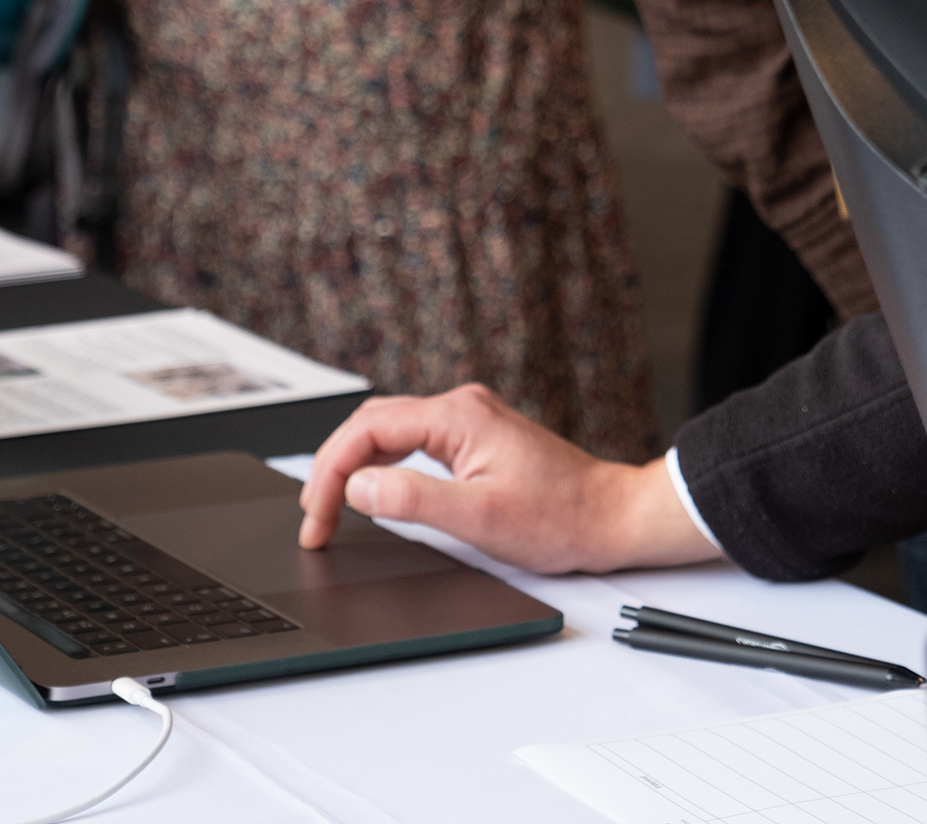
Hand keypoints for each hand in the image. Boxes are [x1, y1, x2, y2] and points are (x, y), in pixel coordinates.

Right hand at [296, 384, 723, 574]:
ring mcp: (469, 420)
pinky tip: (373, 490)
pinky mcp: (476, 438)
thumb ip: (413, 499)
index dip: (329, 474)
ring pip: (388, 431)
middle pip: (371, 424)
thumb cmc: (560, 519)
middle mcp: (461, 407)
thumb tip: (359, 486)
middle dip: (332, 468)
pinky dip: (381, 464)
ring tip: (332, 509)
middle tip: (315, 519)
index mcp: (457, 417)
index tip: (317, 519)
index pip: (366, 431)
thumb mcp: (480, 518)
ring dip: (354, 466)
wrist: (610, 518)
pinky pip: (411, 440)